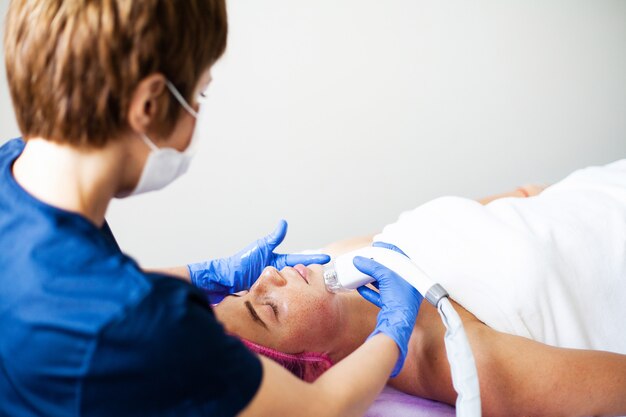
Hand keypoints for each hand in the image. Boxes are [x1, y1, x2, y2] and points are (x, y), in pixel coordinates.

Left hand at [188, 220, 329, 302]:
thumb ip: (274, 238)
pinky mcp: (270, 299)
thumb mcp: (260, 247)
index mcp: (278, 264)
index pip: (299, 261)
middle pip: (299, 276)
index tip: (326, 259)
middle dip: (311, 278)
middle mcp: (279, 276)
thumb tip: (284, 223)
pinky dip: (292, 300)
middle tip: (325, 279)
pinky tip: (301, 302)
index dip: (312, 260)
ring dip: (303, 289)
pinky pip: (284, 300)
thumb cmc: (241, 262)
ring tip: (315, 290)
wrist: (225, 279)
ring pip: (293, 289)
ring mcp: (275, 288)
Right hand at [356, 242, 406, 306]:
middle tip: (367, 258)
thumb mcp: (386, 276)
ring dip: (372, 277)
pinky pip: (379, 295)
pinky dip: (370, 291)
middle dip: (376, 264)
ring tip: (361, 272)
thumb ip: (371, 266)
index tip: (376, 245)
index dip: (387, 248)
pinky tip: (360, 288)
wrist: (399, 321)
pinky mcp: (391, 304)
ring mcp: (400, 295)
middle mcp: (407, 283)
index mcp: (412, 273)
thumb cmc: (400, 299)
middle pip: (389, 269)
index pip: (399, 255)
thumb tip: (358, 260)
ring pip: (383, 282)